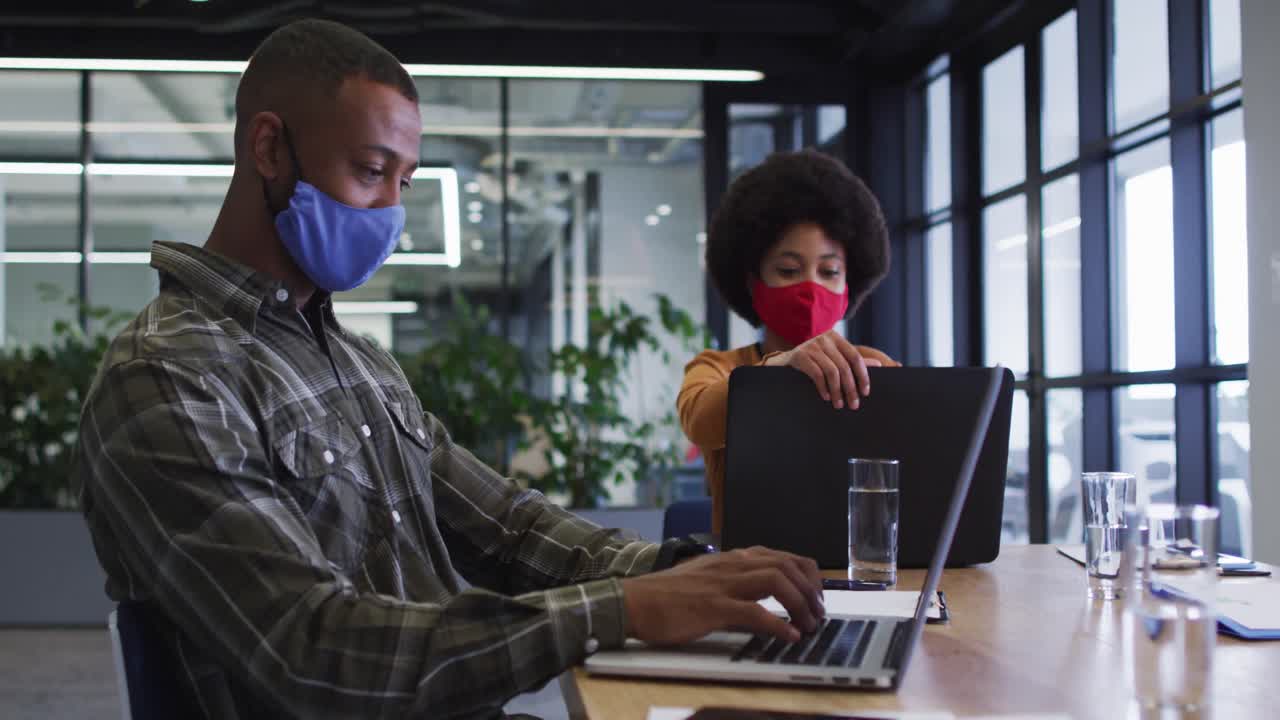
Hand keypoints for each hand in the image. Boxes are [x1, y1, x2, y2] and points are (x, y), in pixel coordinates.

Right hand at [621, 546, 823, 645]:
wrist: (631, 601)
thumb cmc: (664, 595)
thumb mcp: (706, 581)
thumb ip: (734, 586)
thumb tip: (761, 604)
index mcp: (731, 559)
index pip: (781, 556)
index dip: (806, 575)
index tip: (816, 594)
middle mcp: (731, 565)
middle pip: (785, 565)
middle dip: (810, 590)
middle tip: (818, 613)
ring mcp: (722, 584)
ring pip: (776, 581)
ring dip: (800, 603)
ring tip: (809, 624)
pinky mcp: (712, 607)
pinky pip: (754, 612)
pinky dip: (777, 624)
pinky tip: (788, 636)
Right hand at [763, 330, 876, 409]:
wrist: (783, 362)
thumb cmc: (813, 362)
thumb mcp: (833, 359)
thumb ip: (852, 361)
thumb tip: (878, 365)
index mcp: (836, 338)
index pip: (855, 357)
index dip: (863, 375)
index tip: (865, 392)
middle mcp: (824, 339)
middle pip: (844, 366)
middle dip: (850, 388)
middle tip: (853, 405)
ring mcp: (811, 346)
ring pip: (832, 371)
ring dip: (837, 391)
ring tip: (839, 404)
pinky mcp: (799, 355)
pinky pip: (816, 374)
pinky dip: (823, 387)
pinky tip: (826, 397)